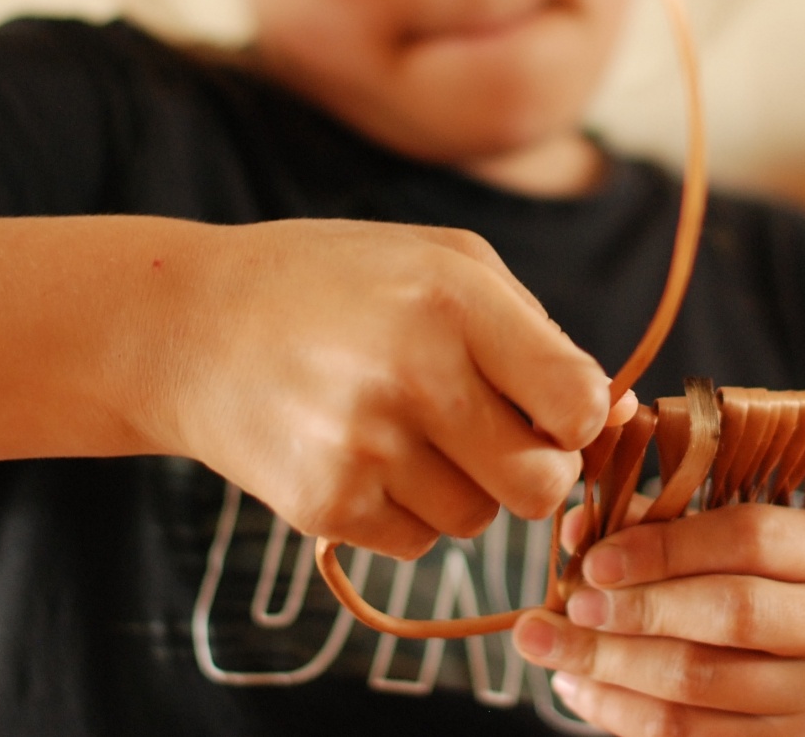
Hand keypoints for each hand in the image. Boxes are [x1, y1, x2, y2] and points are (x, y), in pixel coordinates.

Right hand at [139, 218, 627, 557]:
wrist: (187, 327)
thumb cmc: (336, 283)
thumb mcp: (444, 260)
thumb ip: (538, 331)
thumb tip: (617, 413)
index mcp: (454, 302)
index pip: (579, 403)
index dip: (582, 416)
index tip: (554, 406)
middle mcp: (413, 378)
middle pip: (541, 486)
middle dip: (537, 470)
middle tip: (500, 435)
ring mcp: (364, 449)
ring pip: (479, 521)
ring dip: (466, 488)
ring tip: (410, 428)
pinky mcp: (324, 507)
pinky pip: (418, 544)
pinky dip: (408, 511)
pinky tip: (366, 454)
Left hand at [511, 502, 804, 735]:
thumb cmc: (756, 586)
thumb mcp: (723, 540)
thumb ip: (655, 525)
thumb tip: (577, 531)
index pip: (751, 539)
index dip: (665, 548)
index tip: (595, 561)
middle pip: (733, 615)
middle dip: (637, 612)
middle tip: (567, 608)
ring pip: (705, 685)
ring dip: (614, 668)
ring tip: (553, 649)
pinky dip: (624, 714)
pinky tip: (580, 691)